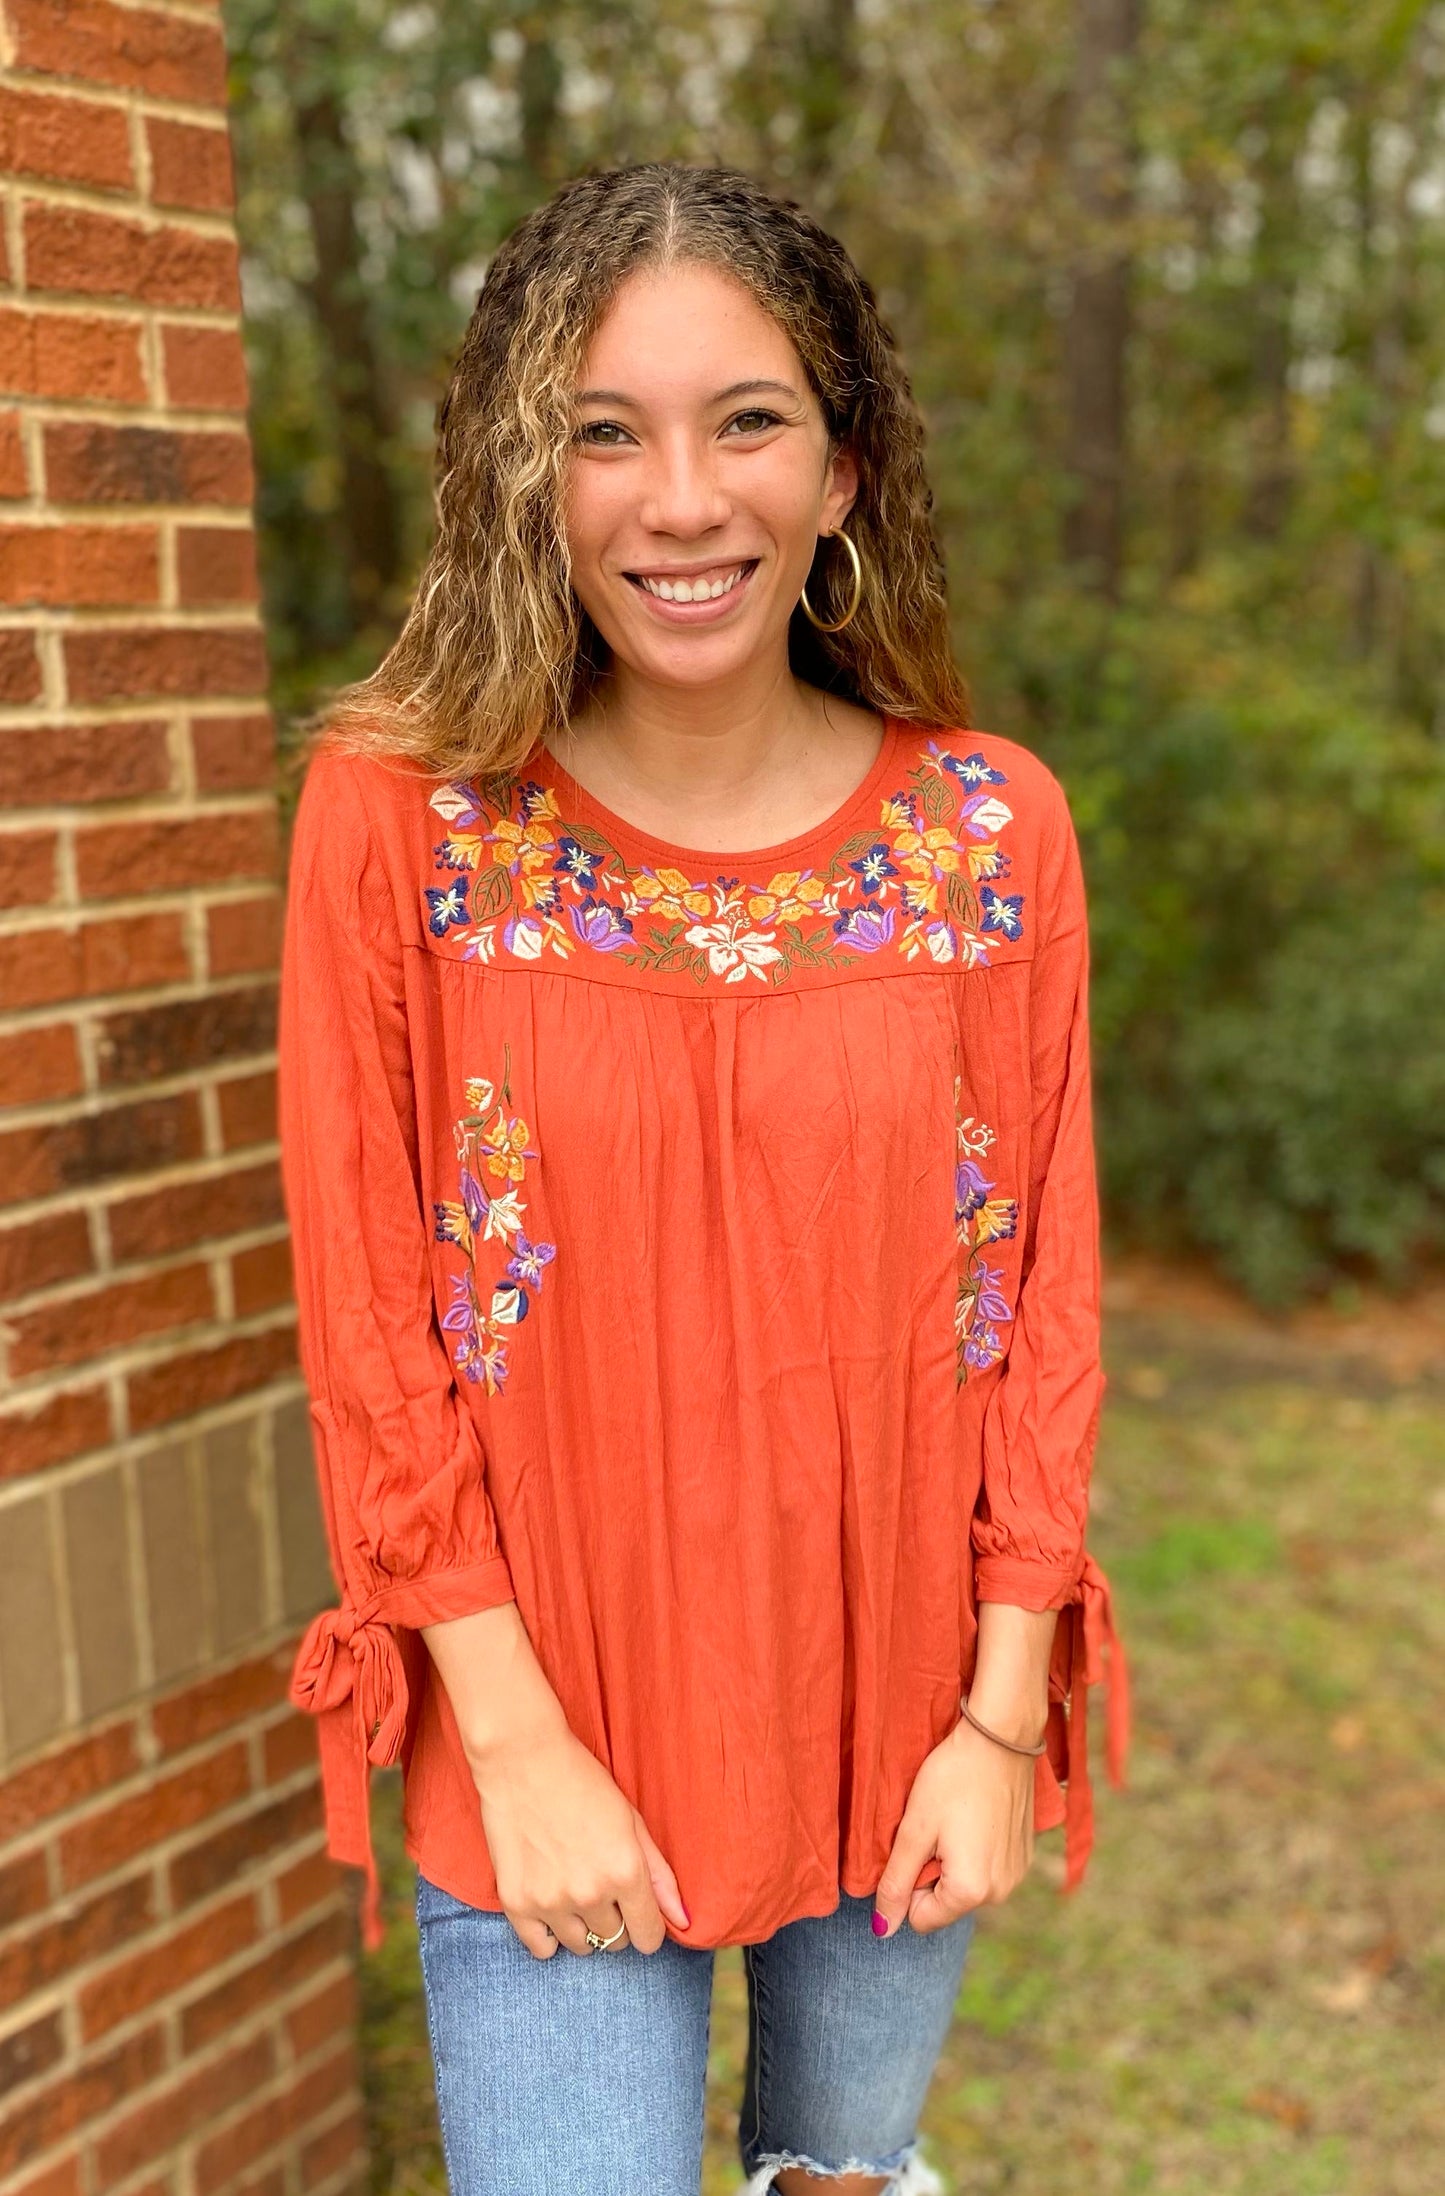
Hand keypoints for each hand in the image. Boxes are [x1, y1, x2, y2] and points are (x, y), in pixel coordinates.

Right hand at [469, 1720, 690, 1960]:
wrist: (522, 1759)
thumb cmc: (583, 1783)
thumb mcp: (631, 1821)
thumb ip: (659, 1875)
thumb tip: (683, 1922)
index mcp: (625, 1872)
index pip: (649, 1936)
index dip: (648, 1926)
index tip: (638, 1910)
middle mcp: (590, 1893)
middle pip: (616, 1942)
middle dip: (615, 1919)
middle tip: (601, 1881)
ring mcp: (550, 1901)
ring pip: (581, 1946)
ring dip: (583, 1925)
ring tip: (574, 1885)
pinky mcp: (516, 1903)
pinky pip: (541, 1948)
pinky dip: (548, 1934)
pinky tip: (551, 1904)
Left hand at [872, 1717, 1036, 1937]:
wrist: (1001, 1737)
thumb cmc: (952, 1778)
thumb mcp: (914, 1829)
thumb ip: (895, 1883)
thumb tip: (881, 1931)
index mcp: (971, 1892)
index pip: (920, 1919)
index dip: (909, 1882)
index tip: (919, 1842)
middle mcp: (1001, 1893)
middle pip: (945, 1903)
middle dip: (933, 1871)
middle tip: (937, 1826)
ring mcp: (1017, 1876)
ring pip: (966, 1886)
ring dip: (953, 1861)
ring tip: (957, 1818)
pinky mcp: (1025, 1857)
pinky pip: (987, 1870)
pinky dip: (975, 1850)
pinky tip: (976, 1815)